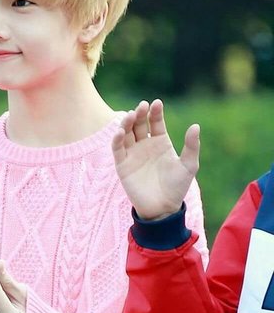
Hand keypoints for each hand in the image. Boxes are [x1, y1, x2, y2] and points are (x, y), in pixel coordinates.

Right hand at [112, 98, 199, 219]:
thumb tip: (195, 126)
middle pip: (140, 124)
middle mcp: (145, 145)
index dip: (156, 112)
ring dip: (127, 123)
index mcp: (161, 142)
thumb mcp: (189, 166)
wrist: (162, 208)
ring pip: (127, 133)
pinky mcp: (122, 164)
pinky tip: (120, 131)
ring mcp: (133, 153)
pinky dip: (117, 139)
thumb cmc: (177, 187)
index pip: (156, 122)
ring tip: (131, 115)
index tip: (157, 103)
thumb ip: (191, 147)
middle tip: (142, 106)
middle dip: (140, 114)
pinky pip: (117, 148)